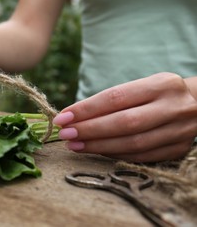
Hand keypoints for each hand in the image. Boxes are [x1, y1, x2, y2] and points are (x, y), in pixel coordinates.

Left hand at [53, 73, 196, 162]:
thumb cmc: (157, 94)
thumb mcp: (141, 87)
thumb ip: (112, 101)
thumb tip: (73, 116)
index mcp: (160, 85)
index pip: (116, 98)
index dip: (87, 109)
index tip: (63, 117)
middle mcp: (173, 107)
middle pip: (124, 123)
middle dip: (90, 130)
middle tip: (65, 135)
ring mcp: (179, 130)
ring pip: (133, 143)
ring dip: (99, 146)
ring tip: (75, 145)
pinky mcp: (178, 149)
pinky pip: (141, 156)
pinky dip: (116, 155)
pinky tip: (97, 152)